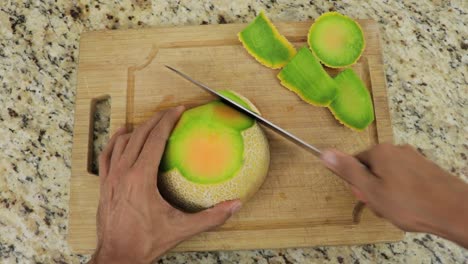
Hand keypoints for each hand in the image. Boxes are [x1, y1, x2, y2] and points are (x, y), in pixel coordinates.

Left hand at [89, 106, 241, 263]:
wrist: (117, 256)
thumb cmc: (145, 242)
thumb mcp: (182, 229)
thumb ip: (210, 217)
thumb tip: (234, 205)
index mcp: (142, 178)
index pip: (155, 139)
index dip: (167, 121)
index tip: (177, 110)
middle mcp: (124, 173)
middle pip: (139, 135)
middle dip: (155, 119)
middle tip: (169, 112)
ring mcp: (111, 178)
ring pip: (122, 142)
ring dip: (137, 129)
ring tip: (150, 122)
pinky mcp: (104, 185)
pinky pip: (106, 156)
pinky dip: (114, 142)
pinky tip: (121, 136)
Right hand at [321, 143, 467, 247]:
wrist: (453, 210)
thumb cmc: (408, 203)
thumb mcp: (370, 190)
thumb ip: (347, 171)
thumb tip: (325, 152)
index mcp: (379, 151)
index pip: (354, 163)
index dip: (358, 184)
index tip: (367, 197)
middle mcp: (396, 149)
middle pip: (372, 169)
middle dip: (374, 189)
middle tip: (383, 206)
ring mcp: (413, 158)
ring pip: (388, 176)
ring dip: (388, 193)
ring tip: (398, 209)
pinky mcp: (426, 168)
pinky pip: (404, 179)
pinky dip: (404, 192)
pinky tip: (411, 206)